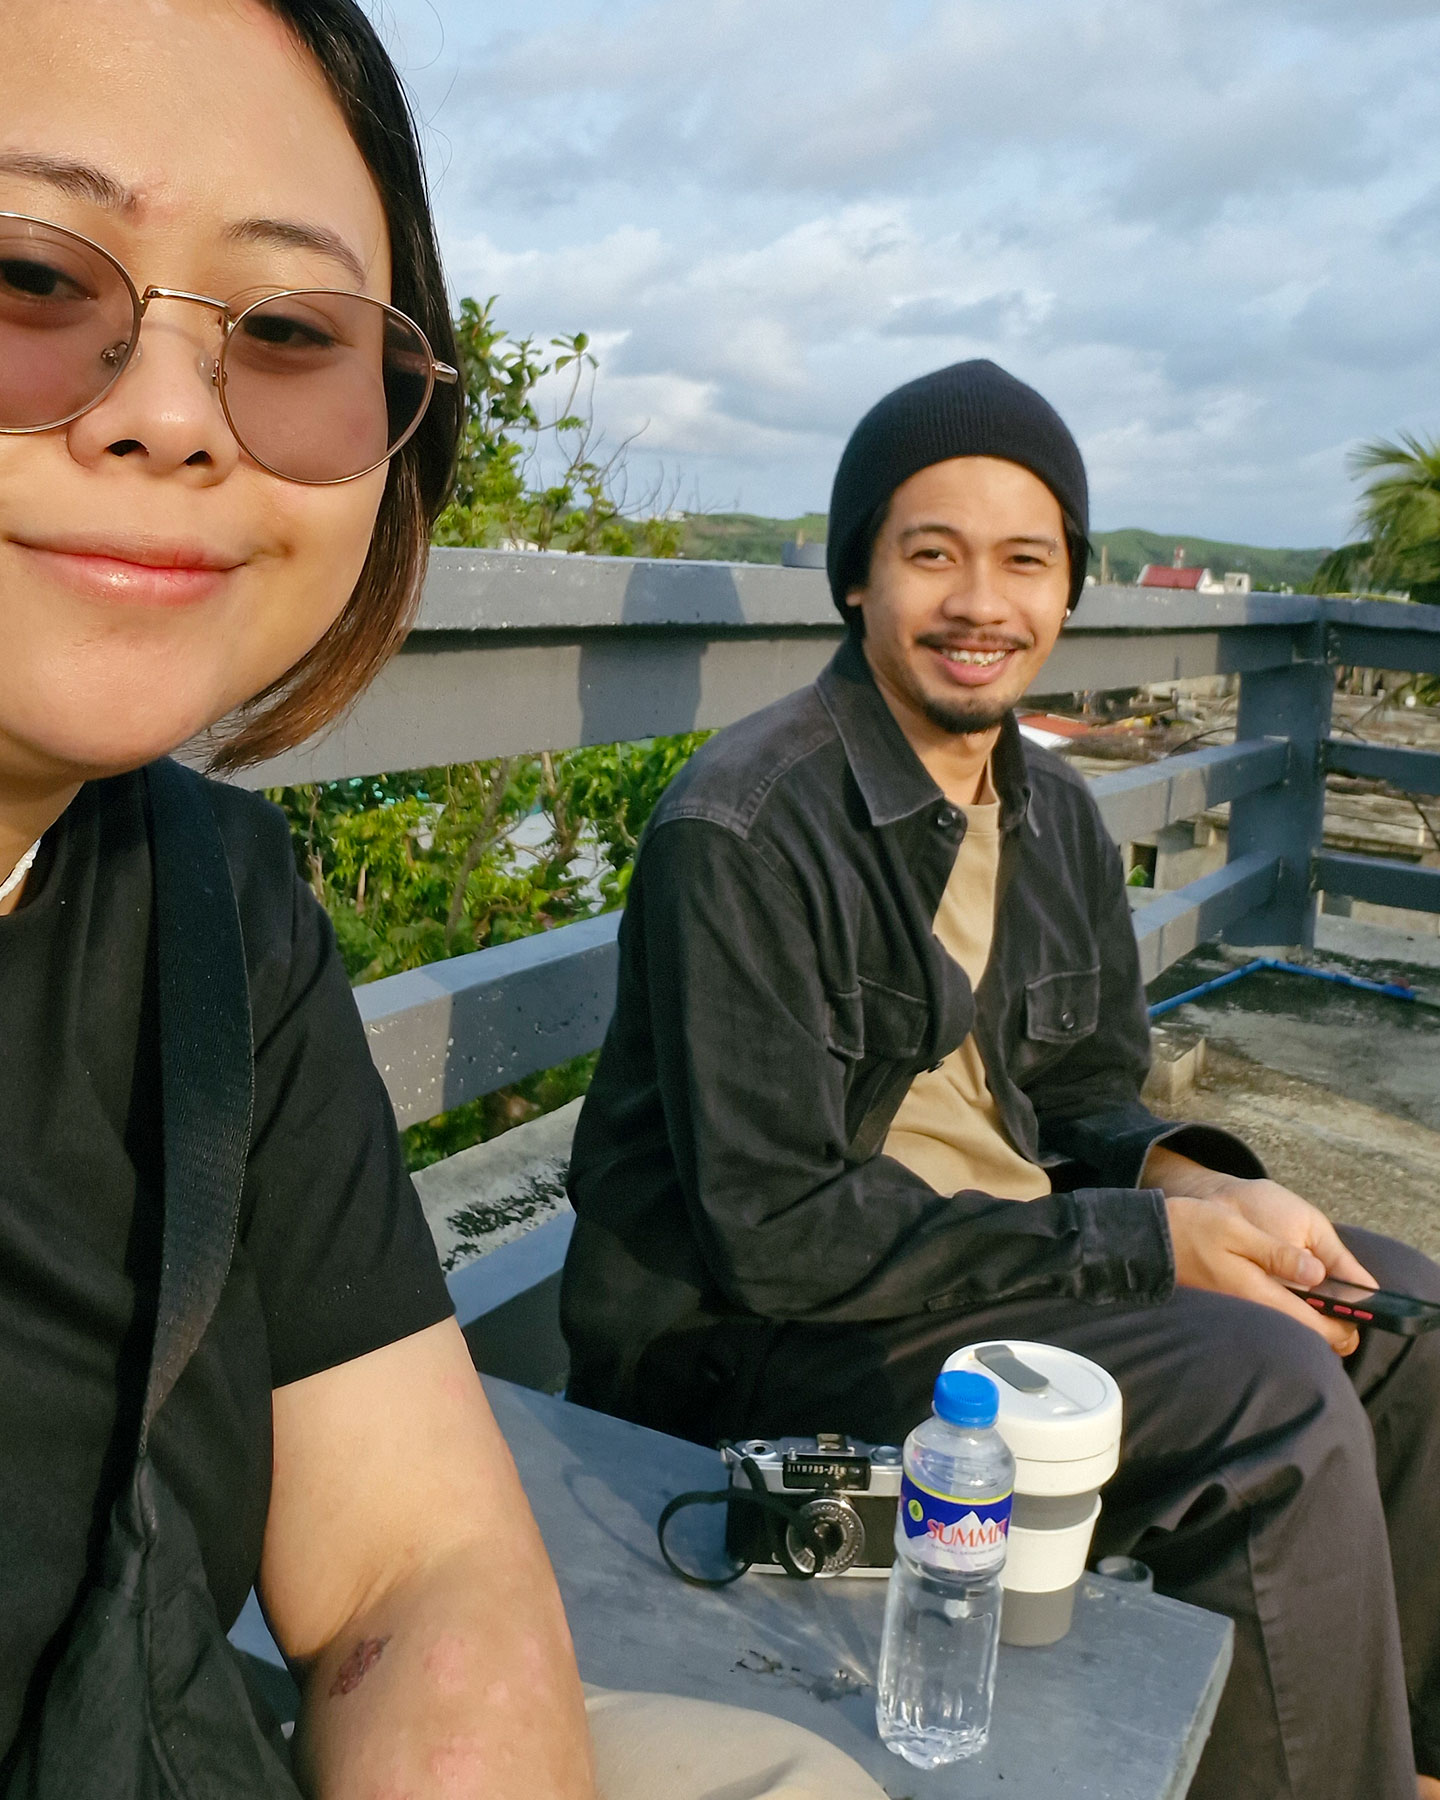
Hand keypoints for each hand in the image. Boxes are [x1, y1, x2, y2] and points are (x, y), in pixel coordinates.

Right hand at [1146, 1147, 1376, 1355]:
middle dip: (1331, 1328)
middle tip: (1346, 1309)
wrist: (1146, 1243)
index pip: (1315, 1327)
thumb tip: (1318, 1275)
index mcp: (1259, 1294)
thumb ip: (1278, 1253)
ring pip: (1288, 1328)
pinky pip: (1270, 1319)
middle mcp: (1252, 1310)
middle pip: (1304, 1335)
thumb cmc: (1190, 1230)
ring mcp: (1240, 1312)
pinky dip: (1290, 1314)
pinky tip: (1293, 1297)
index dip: (1344, 1327)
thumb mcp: (1237, 1230)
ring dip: (1310, 1321)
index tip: (1359, 1315)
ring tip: (1325, 1301)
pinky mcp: (1232, 1306)